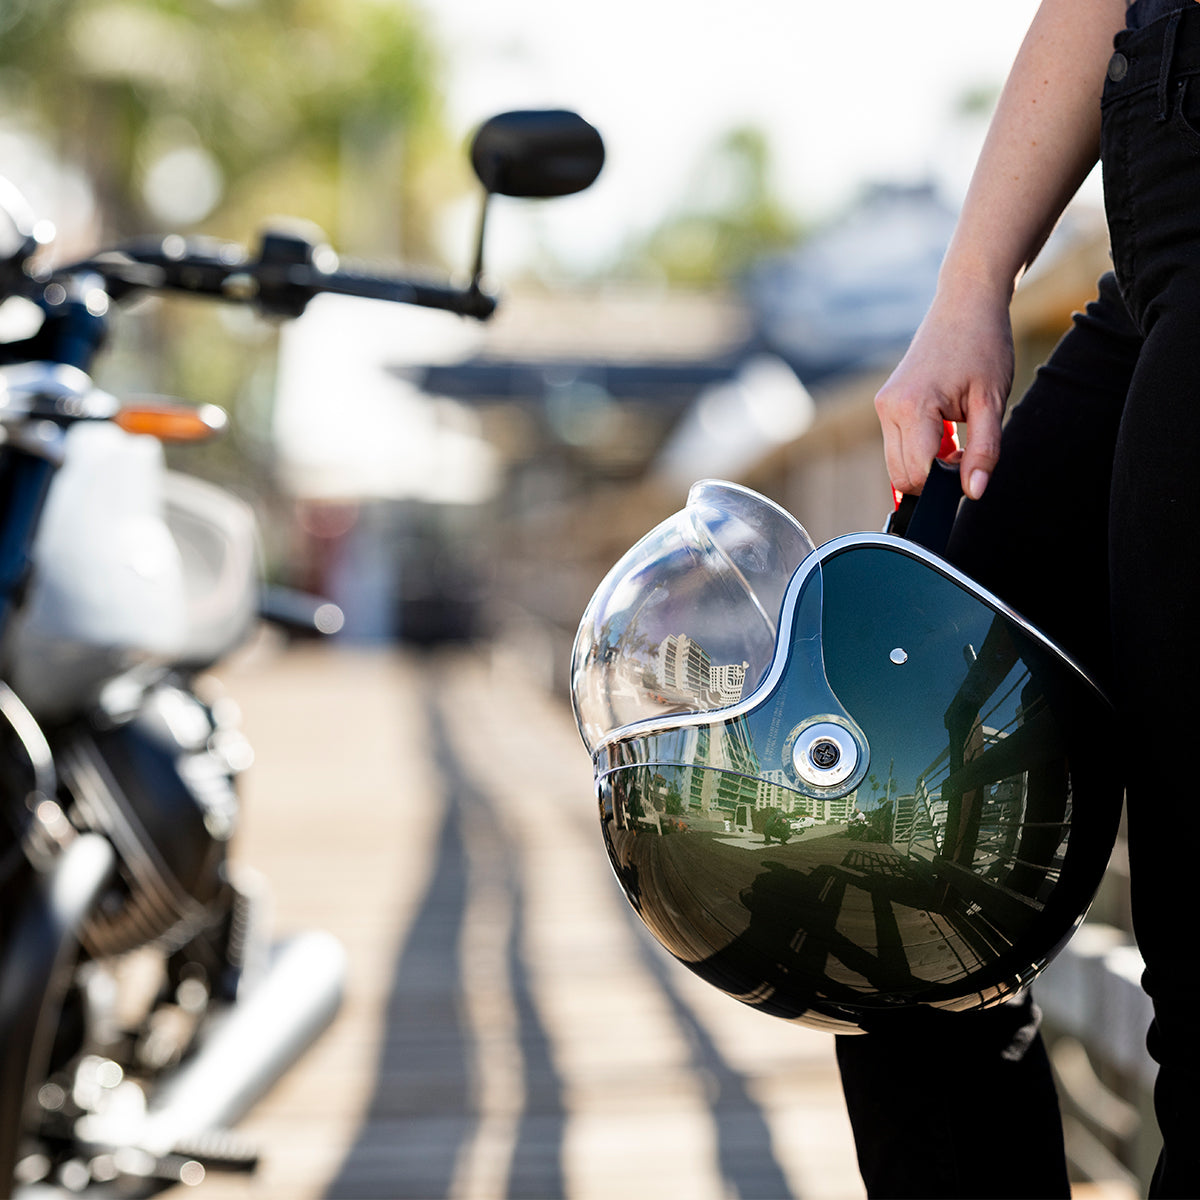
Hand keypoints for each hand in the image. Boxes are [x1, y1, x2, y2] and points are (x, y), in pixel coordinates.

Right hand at [875, 286, 1013, 499]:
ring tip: (957, 437)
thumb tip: (974, 492)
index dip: (945, 484)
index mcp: (912, 408)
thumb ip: (984, 451)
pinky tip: (944, 430)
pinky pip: (897, 446)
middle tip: (967, 455)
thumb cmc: (982, 345)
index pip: (917, 474)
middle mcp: (888, 409)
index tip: (971, 468)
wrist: (965, 304)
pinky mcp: (885, 405)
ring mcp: (883, 407)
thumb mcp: (992, 402)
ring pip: (896, 464)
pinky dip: (920, 450)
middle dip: (934, 478)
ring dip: (927, 464)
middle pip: (902, 475)